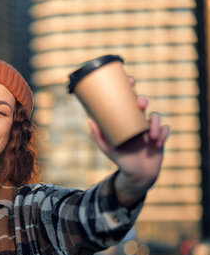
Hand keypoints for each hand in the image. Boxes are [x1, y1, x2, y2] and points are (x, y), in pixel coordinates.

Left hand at [88, 78, 169, 206]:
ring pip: (157, 116)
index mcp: (126, 119)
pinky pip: (166, 129)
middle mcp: (139, 121)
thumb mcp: (107, 148)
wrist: (136, 174)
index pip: (128, 100)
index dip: (130, 87)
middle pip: (143, 104)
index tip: (130, 79)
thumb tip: (89, 120)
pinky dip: (163, 134)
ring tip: (151, 136)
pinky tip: (158, 142)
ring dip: (155, 123)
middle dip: (142, 101)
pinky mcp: (161, 137)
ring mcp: (151, 128)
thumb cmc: (121, 158)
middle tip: (140, 105)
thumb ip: (98, 136)